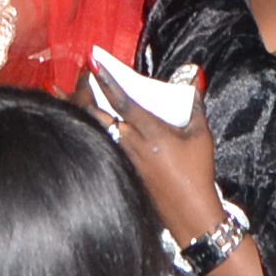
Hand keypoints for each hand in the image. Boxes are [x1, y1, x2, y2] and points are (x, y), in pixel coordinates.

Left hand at [84, 59, 226, 242]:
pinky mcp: (120, 169)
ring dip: (83, 109)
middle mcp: (130, 143)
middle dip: (84, 91)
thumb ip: (194, 105)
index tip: (95, 64)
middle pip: (96, 114)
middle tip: (83, 74)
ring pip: (94, 129)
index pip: (122, 101)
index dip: (108, 81)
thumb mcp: (200, 135)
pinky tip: (88, 122)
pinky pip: (99, 143)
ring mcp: (122, 158)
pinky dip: (89, 129)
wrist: (189, 212)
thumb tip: (193, 79)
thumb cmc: (197, 171)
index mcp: (149, 131)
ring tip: (75, 93)